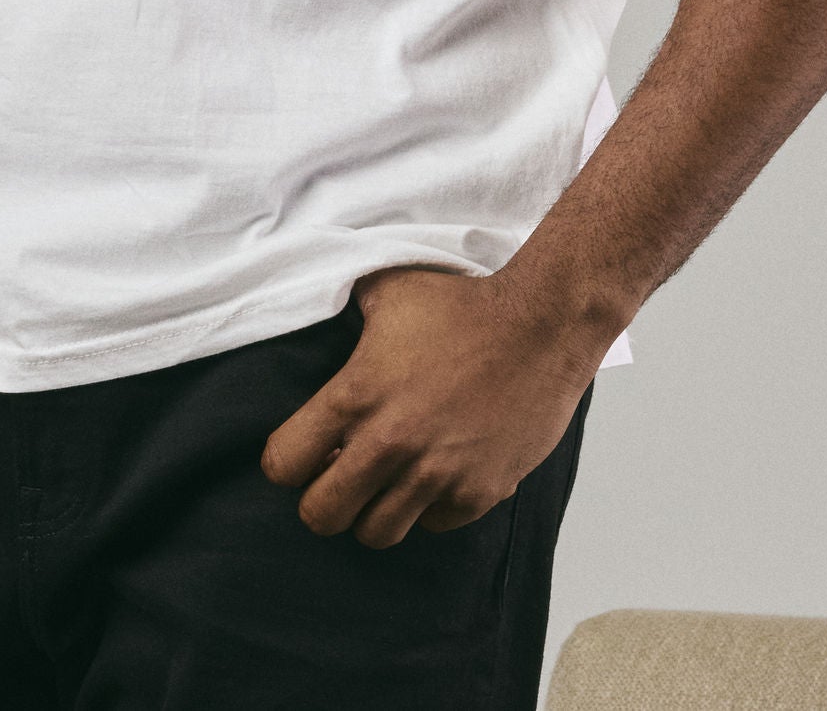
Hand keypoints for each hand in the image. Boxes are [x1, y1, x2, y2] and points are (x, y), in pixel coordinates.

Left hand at [259, 264, 602, 547]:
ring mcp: (436, 475)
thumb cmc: (463, 304)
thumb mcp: (387, 292)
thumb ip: (343, 307)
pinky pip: (432, 525)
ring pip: (376, 534)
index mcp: (355, 396)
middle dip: (322, 501)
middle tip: (339, 480)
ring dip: (374, 511)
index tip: (304, 452)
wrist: (543, 325)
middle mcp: (389, 443)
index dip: (286, 462)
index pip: (282, 464)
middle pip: (321, 516)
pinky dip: (428, 510)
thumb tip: (318, 302)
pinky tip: (435, 475)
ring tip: (386, 484)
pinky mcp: (478, 492)